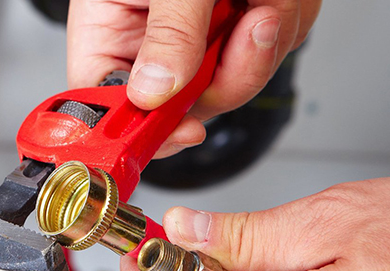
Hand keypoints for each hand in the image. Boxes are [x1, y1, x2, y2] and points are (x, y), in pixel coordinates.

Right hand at [67, 0, 320, 157]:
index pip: (106, 101)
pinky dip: (283, 21)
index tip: (180, 131)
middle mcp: (152, 37)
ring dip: (262, 43)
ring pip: (235, 80)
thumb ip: (168, 31)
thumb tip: (154, 93)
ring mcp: (200, 35)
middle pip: (182, 102)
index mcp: (110, 24)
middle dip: (226, 75)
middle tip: (246, 31)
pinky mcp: (241, 26)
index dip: (140, 128)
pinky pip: (269, 51)